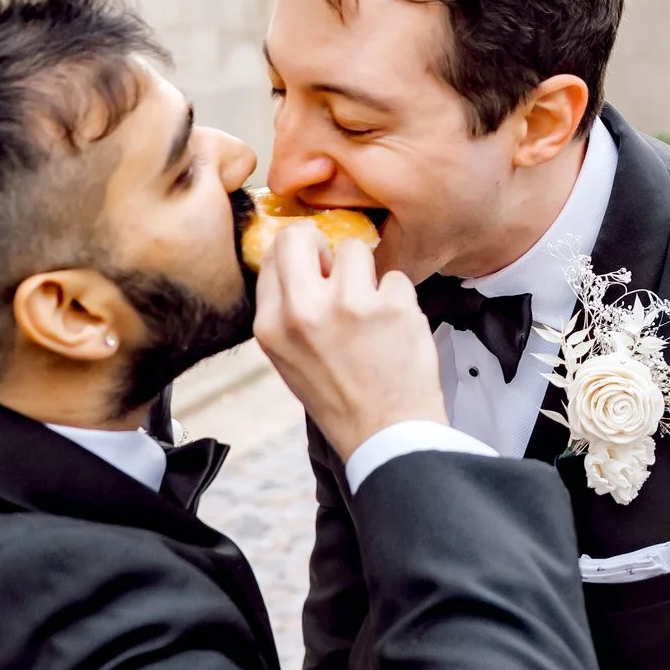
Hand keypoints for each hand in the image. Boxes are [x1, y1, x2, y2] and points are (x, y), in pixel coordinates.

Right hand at [253, 221, 447, 462]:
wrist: (386, 433)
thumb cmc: (340, 396)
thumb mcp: (289, 358)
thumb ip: (287, 308)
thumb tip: (297, 256)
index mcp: (271, 325)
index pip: (272, 255)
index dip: (299, 256)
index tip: (315, 269)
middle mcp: (304, 311)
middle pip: (301, 235)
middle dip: (323, 244)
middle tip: (340, 268)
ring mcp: (349, 305)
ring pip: (356, 249)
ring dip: (367, 274)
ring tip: (371, 309)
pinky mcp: (392, 306)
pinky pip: (395, 277)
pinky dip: (398, 298)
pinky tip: (395, 328)